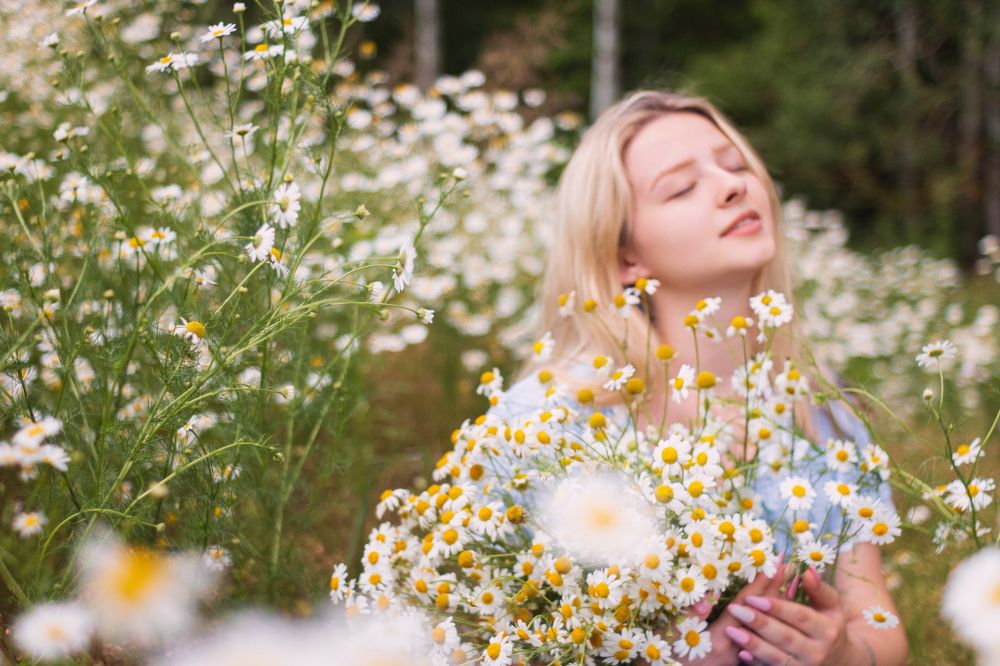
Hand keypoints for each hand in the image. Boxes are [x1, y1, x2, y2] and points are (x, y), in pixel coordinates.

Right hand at [669, 557, 786, 665]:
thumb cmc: (662, 653)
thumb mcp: (671, 629)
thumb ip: (691, 611)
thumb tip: (711, 592)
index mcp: (718, 638)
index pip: (746, 605)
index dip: (761, 582)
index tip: (774, 562)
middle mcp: (733, 649)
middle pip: (761, 615)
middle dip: (775, 589)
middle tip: (788, 565)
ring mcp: (736, 658)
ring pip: (762, 628)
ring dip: (775, 605)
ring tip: (788, 585)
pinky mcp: (734, 663)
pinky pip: (757, 639)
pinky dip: (767, 622)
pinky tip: (774, 612)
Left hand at [722, 566, 848, 665]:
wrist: (841, 661)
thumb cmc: (829, 625)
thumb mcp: (831, 606)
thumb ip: (818, 589)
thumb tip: (806, 570)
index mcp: (826, 629)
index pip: (799, 616)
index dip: (776, 607)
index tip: (753, 598)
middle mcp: (817, 651)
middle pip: (785, 637)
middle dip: (759, 623)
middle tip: (736, 610)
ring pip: (777, 657)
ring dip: (753, 644)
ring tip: (732, 630)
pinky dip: (757, 663)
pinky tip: (742, 653)